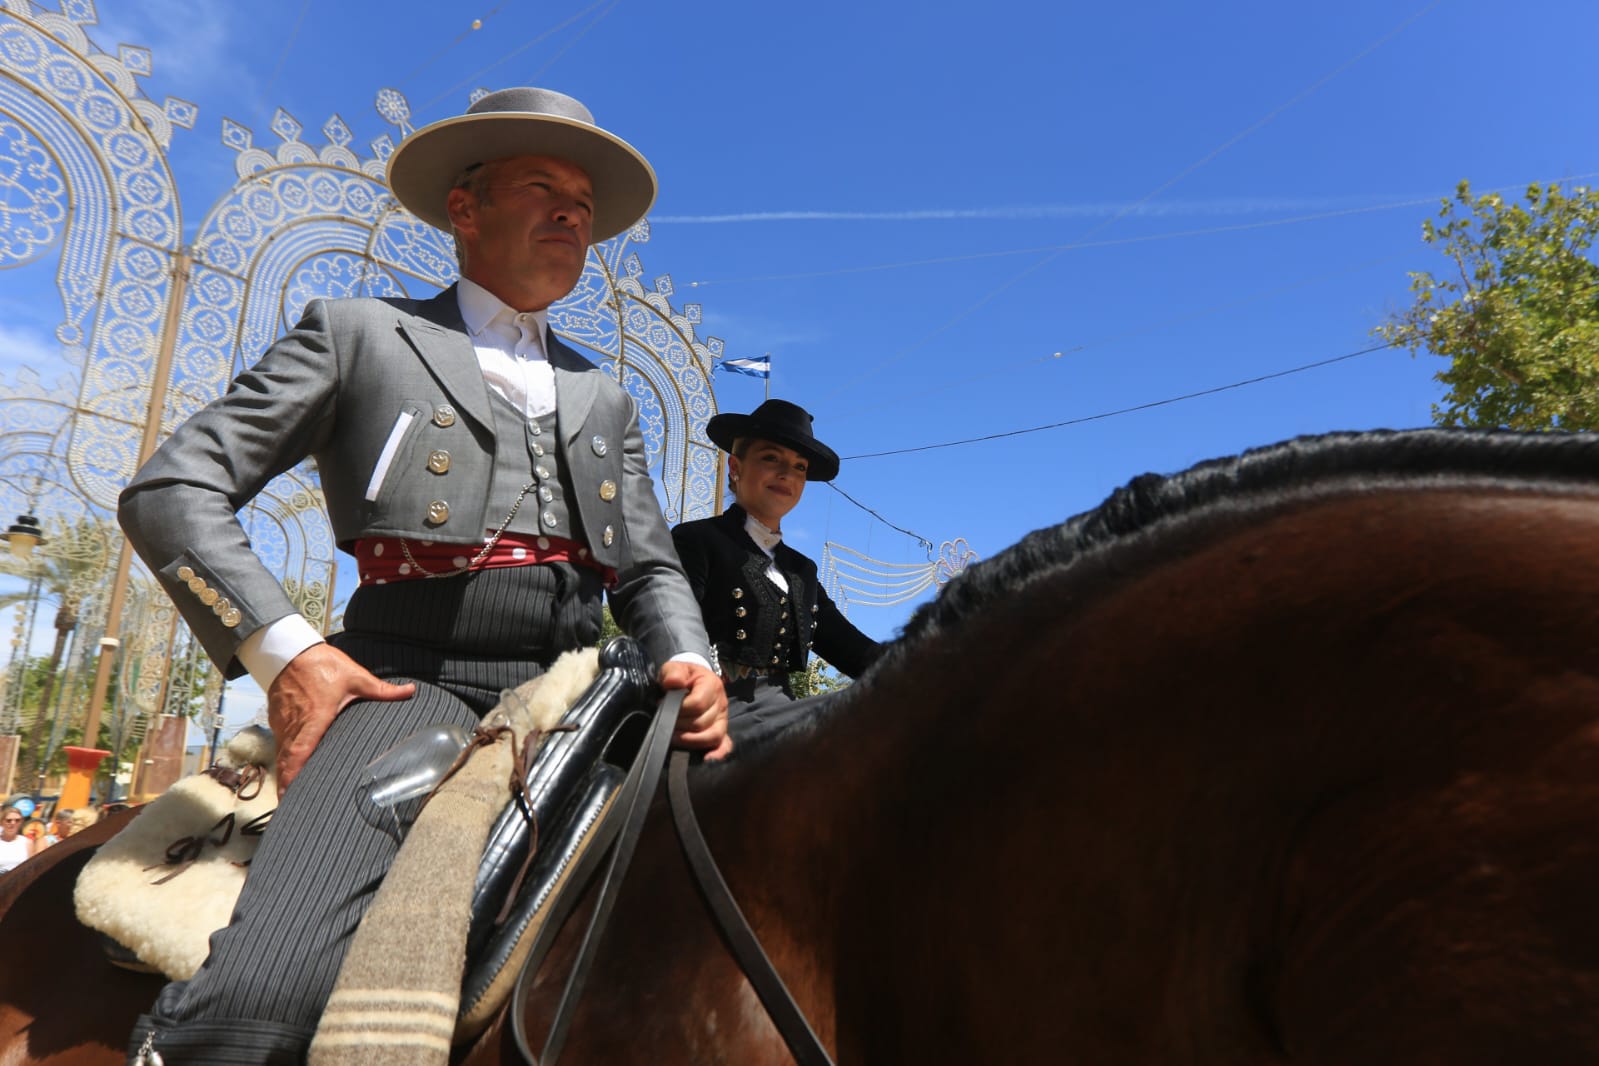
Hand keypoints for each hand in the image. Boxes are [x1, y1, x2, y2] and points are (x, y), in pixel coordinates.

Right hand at [268, 643, 415, 790]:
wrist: (291, 651)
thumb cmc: (323, 665)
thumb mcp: (356, 677)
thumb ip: (382, 690)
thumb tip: (410, 692)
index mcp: (315, 718)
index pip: (300, 752)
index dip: (293, 775)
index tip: (289, 795)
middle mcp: (296, 725)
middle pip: (287, 761)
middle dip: (287, 785)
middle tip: (289, 807)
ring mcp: (284, 723)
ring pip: (282, 754)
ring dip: (285, 774)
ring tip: (290, 798)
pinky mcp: (278, 720)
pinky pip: (281, 744)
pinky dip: (283, 760)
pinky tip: (289, 773)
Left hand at [658, 660, 731, 760]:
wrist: (691, 680)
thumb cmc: (682, 676)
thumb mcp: (674, 668)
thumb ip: (672, 672)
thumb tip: (673, 683)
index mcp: (712, 685)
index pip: (697, 704)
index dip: (678, 709)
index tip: (662, 705)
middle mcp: (721, 703)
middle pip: (701, 723)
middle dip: (679, 725)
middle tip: (664, 721)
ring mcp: (723, 719)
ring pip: (710, 736)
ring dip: (689, 740)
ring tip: (672, 736)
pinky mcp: (722, 731)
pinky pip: (723, 745)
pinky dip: (717, 754)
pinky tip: (706, 759)